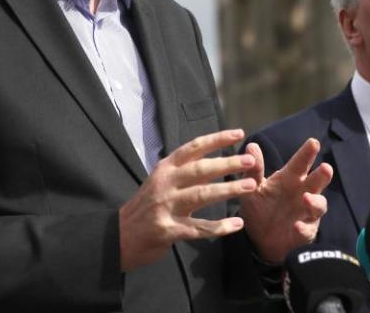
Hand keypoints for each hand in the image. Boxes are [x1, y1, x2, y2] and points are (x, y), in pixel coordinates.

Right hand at [119, 129, 256, 271]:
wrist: (118, 236)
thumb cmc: (145, 207)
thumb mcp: (159, 182)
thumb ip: (182, 172)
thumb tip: (211, 158)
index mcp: (165, 169)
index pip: (193, 148)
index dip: (216, 139)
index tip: (238, 133)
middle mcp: (165, 183)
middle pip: (200, 169)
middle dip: (227, 164)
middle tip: (250, 161)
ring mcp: (166, 206)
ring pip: (202, 194)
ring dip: (228, 190)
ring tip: (251, 186)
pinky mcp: (168, 229)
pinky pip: (199, 227)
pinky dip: (219, 227)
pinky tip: (236, 225)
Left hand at [239, 138, 332, 263]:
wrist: (257, 237)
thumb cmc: (259, 206)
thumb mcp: (253, 188)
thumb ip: (254, 170)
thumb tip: (252, 146)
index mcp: (290, 178)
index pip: (300, 163)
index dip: (307, 153)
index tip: (313, 142)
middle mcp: (302, 192)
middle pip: (317, 182)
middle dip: (322, 175)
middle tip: (326, 168)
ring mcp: (306, 212)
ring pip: (318, 205)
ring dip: (315, 202)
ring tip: (306, 198)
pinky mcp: (305, 232)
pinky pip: (307, 230)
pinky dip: (303, 228)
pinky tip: (297, 226)